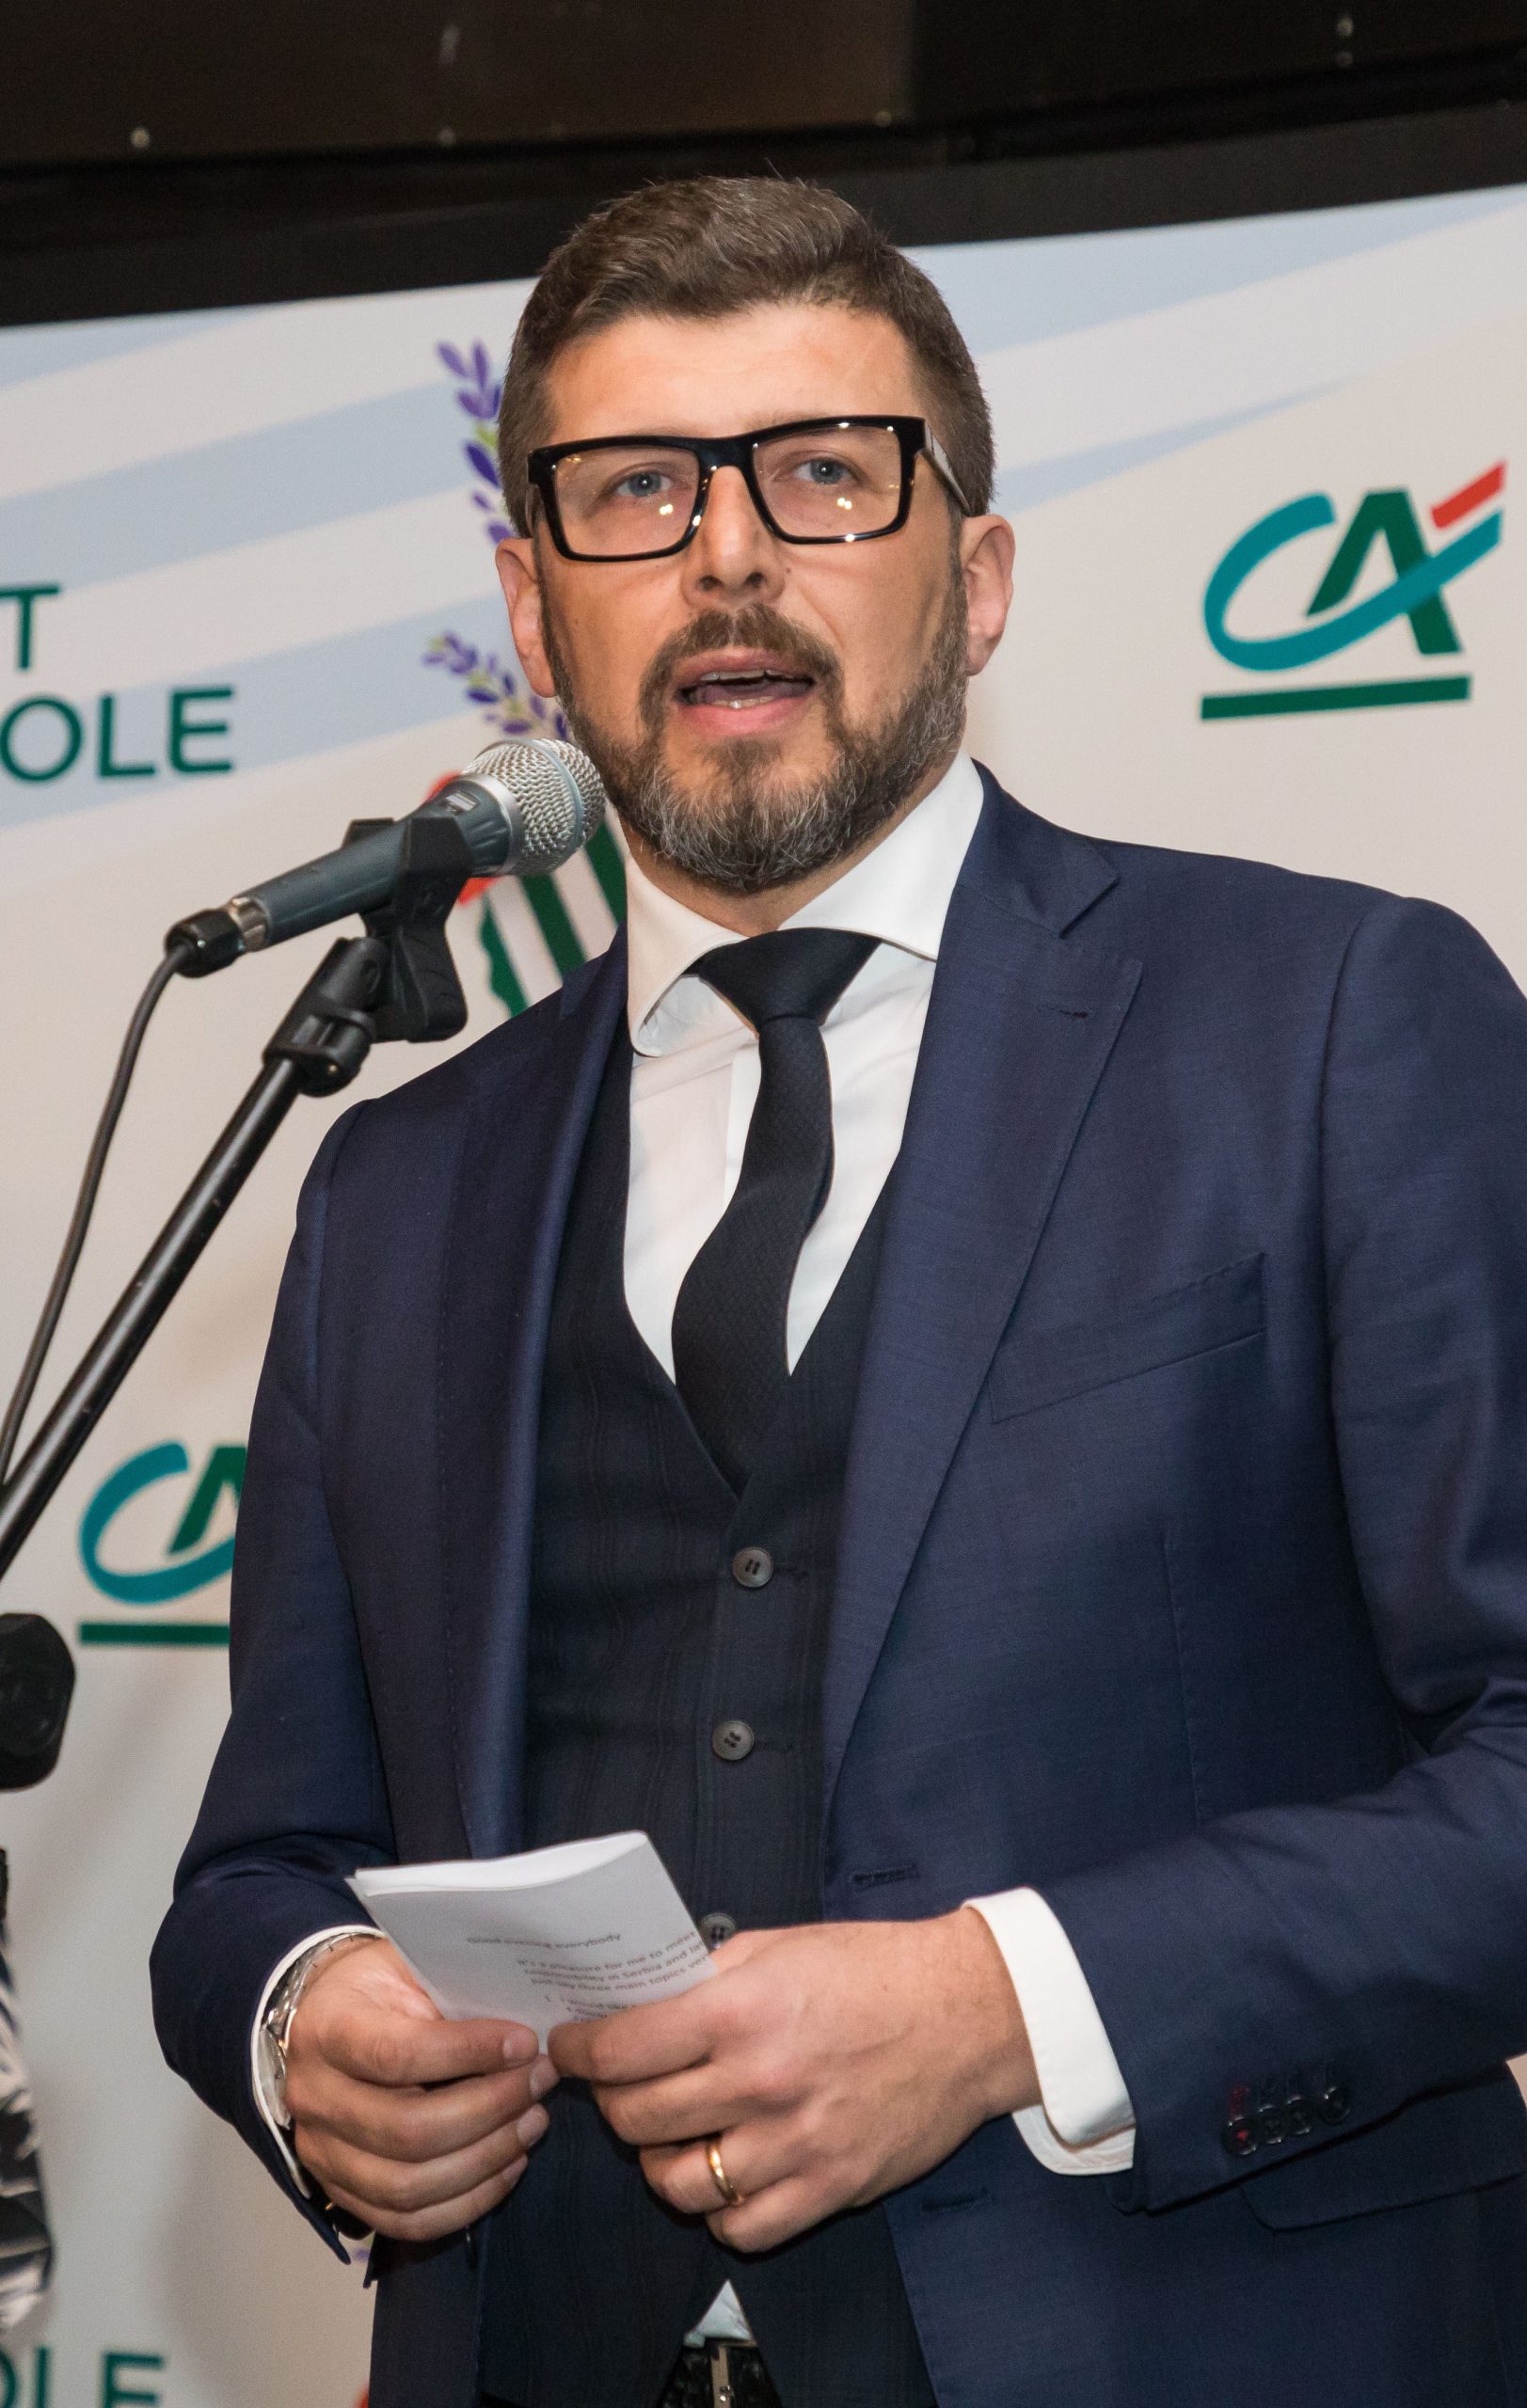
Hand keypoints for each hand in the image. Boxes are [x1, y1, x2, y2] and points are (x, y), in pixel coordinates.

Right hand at [284, 1936, 557, 2240]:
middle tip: (539, 2082)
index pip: (396, 2056)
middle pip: (407, 2130)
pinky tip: (509, 2165)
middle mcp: (313, 2098)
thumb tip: (525, 2039)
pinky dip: (467, 2202)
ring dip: (486, 2159)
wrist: (332, 2018)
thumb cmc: (384, 1986)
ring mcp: (322, 2154)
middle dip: (490, 2109)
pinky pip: (407, 2221)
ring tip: (533, 2122)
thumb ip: (454, 1999)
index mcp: (326, 2030)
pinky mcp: (343, 2192)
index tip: (525, 2043)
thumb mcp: (410, 1967)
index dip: (467, 2053)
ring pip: (408, 2185)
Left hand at [549, 1908, 1035, 2251]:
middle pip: (638, 2120)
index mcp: (740, 2012)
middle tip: (617, 2090)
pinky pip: (740, 2226)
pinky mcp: (828, 2187)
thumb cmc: (875, 1971)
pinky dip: (717, 2208)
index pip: (623, 2050)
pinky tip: (722, 2175)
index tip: (571, 2049)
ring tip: (669, 2137)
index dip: (580, 2052)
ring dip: (658, 2161)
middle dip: (611, 2104)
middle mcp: (760, 2082)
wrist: (968, 2014)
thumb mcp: (781, 1946)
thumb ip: (708, 1975)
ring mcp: (794, 2143)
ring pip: (678, 2183)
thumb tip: (641, 1998)